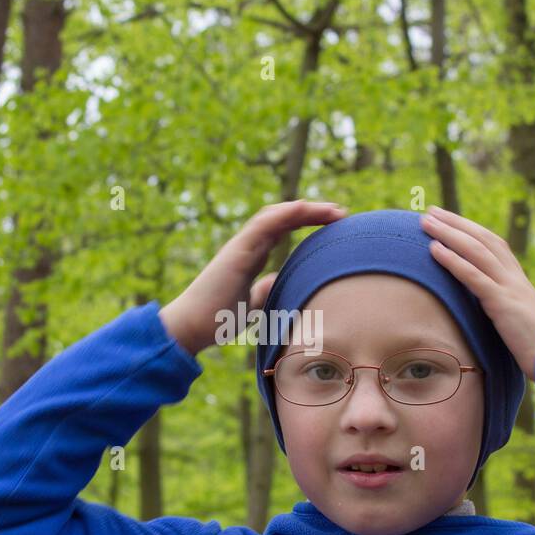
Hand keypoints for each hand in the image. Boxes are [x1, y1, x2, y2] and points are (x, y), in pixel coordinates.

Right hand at [159, 199, 347, 355]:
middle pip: (283, 218)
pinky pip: (262, 225)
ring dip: (305, 209)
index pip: (283, 229)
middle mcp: (247, 246)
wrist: (192, 327)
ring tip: (332, 210)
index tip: (334, 223)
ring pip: (275, 216)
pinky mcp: (236, 252)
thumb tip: (280, 283)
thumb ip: (265, 290)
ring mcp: (241, 246)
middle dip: (313, 212)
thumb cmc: (218, 318)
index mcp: (252, 256)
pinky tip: (303, 208)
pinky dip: (283, 214)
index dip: (307, 221)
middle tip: (341, 213)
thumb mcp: (252, 304)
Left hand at [421, 205, 534, 380]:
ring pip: (476, 251)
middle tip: (429, 212)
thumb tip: (486, 310)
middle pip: (482, 240)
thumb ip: (503, 309)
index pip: (492, 244)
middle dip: (454, 223)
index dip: (469, 229)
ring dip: (448, 234)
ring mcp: (509, 288)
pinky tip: (434, 249)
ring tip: (425, 223)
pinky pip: (474, 277)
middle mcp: (514, 277)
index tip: (448, 219)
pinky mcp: (503, 304)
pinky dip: (453, 261)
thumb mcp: (518, 321)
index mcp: (518, 280)